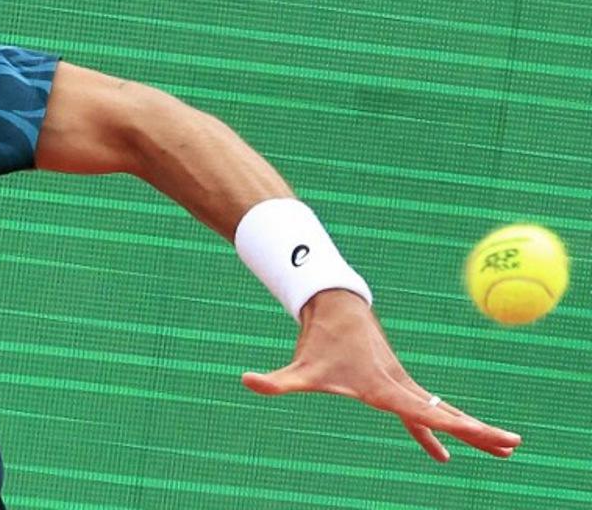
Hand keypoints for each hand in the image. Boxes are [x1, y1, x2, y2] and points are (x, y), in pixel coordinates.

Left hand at [241, 289, 522, 461]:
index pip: (423, 411)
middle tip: (513, 445)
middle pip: (446, 412)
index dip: (449, 425)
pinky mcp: (395, 383)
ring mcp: (401, 384)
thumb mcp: (299, 367)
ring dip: (471, 429)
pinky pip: (422, 412)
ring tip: (506, 448)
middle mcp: (399, 385)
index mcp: (383, 387)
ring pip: (442, 411)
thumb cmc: (317, 340)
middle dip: (480, 430)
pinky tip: (442, 453)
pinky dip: (436, 430)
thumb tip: (247, 381)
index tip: (475, 432)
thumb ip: (276, 380)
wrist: (334, 305)